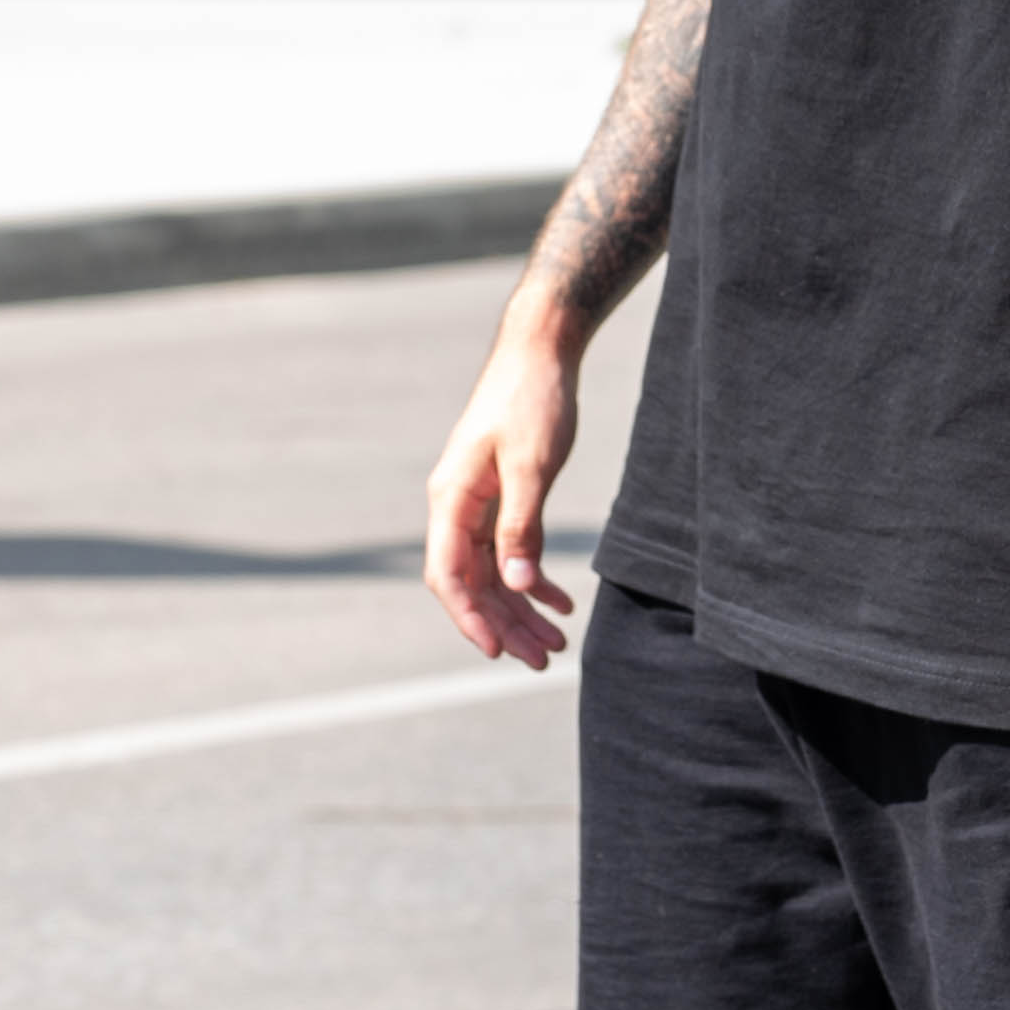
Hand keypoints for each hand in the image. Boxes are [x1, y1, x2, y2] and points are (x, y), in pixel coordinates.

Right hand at [423, 315, 585, 669]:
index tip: (497, 652)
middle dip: (505, 624)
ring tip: (556, 642)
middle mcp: (456, 506)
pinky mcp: (499, 497)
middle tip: (543, 659)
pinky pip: (508, 551)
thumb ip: (521, 527)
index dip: (470, 618)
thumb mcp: (531, 465)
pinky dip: (533, 578)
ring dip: (522, 609)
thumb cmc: (533, 400)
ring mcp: (476, 504)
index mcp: (451, 499)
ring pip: (492, 573)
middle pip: (472, 583)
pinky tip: (560, 601)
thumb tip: (516, 586)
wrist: (540, 350)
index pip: (448, 575)